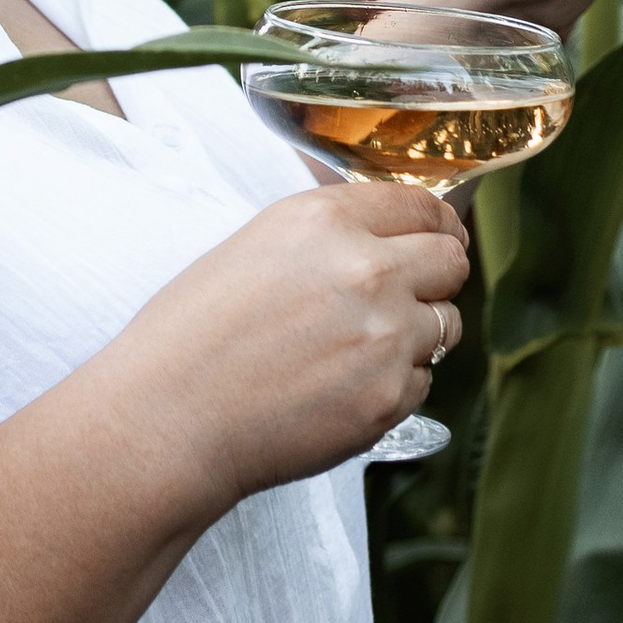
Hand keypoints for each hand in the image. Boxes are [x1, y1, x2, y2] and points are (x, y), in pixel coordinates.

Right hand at [97, 176, 470, 512]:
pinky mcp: (389, 398)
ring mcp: (385, 336)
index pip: (424, 206)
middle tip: (412, 295)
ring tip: (357, 350)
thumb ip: (330, 234)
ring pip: (446, 324)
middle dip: (437, 276)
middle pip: (453, 260)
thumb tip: (386, 237)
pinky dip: (395, 384)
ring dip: (418, 334)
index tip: (439, 238)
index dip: (437, 224)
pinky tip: (340, 388)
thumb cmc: (193, 333)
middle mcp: (367, 269)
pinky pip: (423, 381)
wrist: (169, 416)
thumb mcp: (257, 245)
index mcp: (326, 220)